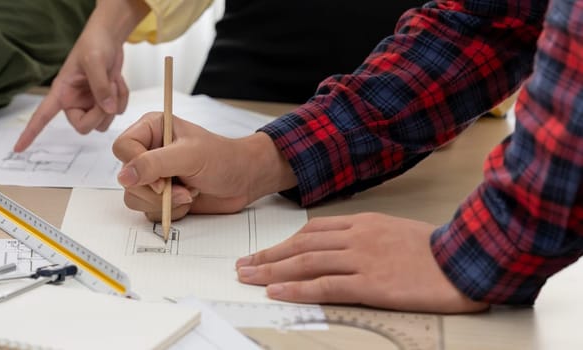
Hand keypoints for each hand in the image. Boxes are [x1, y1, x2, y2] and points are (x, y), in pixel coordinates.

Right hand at [13, 0, 149, 151]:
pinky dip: (121, 98)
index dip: (30, 132)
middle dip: (99, 113)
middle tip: (109, 91)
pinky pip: (116, 112)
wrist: (109, 38)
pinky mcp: (103, 103)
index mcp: (62, 92)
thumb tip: (107, 109)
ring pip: (102, 123)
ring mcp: (89, 104)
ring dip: (113, 104)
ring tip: (113, 81)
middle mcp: (74, 102)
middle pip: (84, 127)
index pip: (42, 116)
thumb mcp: (95, 60)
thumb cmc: (94, 44)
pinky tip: (118, 82)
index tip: (18, 148)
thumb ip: (101, 86)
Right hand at [112, 112, 296, 220]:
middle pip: (126, 178)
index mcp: (151, 129)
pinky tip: (188, 200)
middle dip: (155, 191)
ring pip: (134, 197)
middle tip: (184, 190)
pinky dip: (170, 211)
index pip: (123, 147)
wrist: (244, 180)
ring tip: (189, 193)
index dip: (137, 167)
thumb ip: (154, 163)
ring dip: (164, 202)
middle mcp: (148, 151)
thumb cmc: (223, 159)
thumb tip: (124, 176)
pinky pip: (148, 211)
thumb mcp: (190, 156)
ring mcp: (152, 176)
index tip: (161, 181)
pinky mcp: (159, 196)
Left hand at [235, 213, 488, 312]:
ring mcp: (362, 258)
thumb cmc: (438, 251)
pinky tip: (277, 292)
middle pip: (301, 245)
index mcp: (363, 222)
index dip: (283, 242)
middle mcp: (357, 237)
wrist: (468, 260)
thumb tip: (341, 248)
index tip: (265, 251)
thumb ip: (366, 237)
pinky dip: (296, 288)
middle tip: (243, 265)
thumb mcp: (397, 231)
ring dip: (272, 271)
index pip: (312, 230)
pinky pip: (325, 285)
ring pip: (305, 263)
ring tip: (248, 277)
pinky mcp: (370, 283)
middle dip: (268, 256)